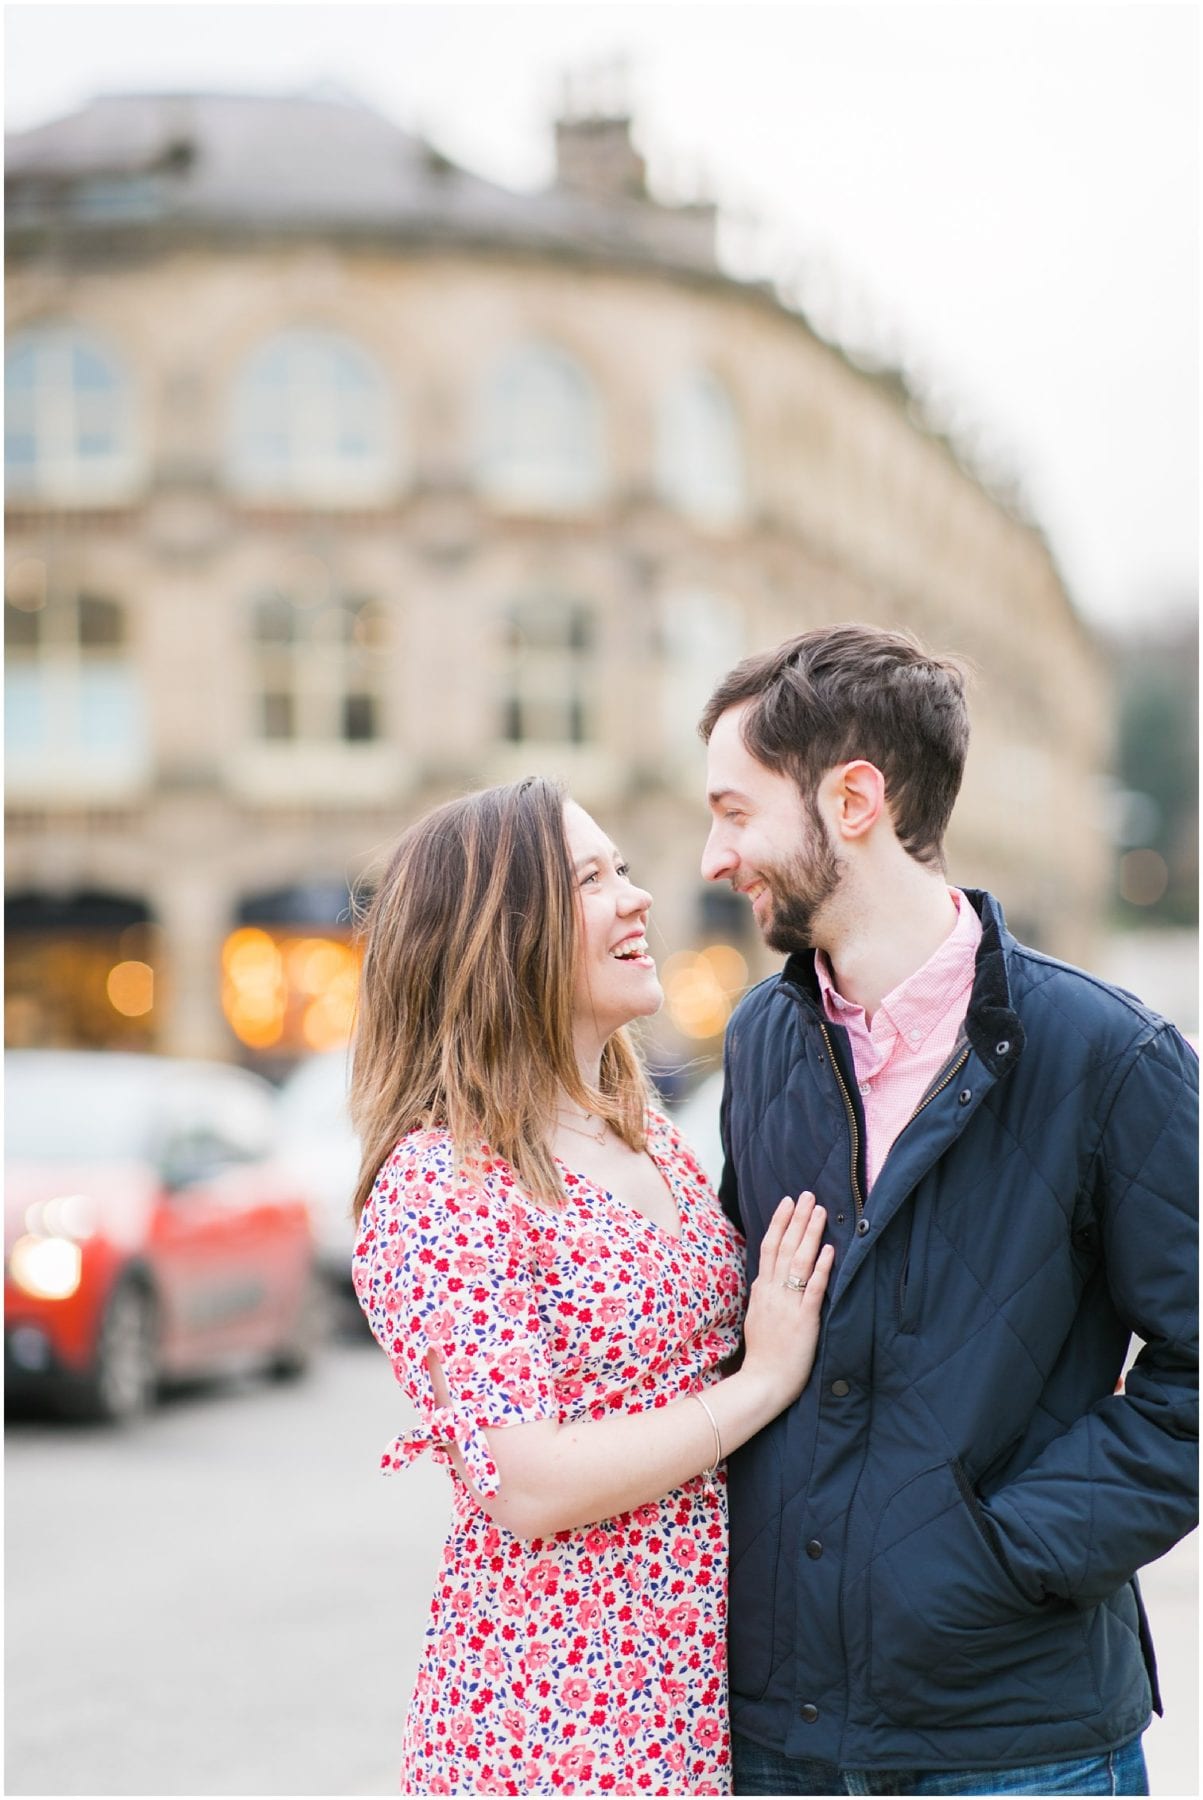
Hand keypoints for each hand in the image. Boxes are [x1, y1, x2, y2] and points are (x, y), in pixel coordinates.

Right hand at [740, 1194, 834, 1412]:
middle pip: (784, 1247)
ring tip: (819, 1211)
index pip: (769, 1247)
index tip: (788, 1202)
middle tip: (807, 1194)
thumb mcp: (758, 1317)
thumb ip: (765, 1294)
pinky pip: (813, 1289)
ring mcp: (787, 1305)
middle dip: (797, 1219)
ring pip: (798, 1261)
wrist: (763, 1382)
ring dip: (809, 1234)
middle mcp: (772, 1292)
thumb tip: (768, 1275)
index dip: (779, 1222)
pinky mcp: (804, 1320)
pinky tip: (828, 1250)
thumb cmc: (764, 1354)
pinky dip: (821, 1268)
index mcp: (762, 1290)